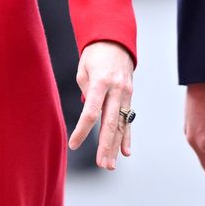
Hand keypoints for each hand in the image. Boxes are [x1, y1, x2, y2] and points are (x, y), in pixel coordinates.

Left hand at [69, 40, 134, 169]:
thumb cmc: (95, 55)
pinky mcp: (130, 96)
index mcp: (101, 82)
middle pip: (110, 122)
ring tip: (110, 164)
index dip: (83, 130)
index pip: (92, 112)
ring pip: (121, 125)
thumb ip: (86, 94)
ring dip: (116, 146)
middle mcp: (117, 90)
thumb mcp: (83, 70)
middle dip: (106, 146)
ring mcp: (126, 94)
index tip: (74, 144)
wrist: (116, 41)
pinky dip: (127, 137)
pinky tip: (126, 152)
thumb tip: (90, 116)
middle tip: (102, 164)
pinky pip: (128, 120)